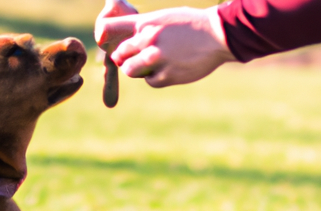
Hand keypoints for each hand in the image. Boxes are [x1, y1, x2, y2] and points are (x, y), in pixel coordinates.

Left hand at [96, 6, 236, 87]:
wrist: (219, 36)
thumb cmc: (192, 26)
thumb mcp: (165, 18)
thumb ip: (144, 29)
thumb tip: (126, 42)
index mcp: (147, 23)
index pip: (112, 27)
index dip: (103, 35)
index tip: (101, 39)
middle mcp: (148, 39)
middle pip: (120, 55)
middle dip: (124, 58)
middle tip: (133, 58)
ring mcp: (157, 59)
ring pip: (130, 71)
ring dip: (136, 70)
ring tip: (150, 65)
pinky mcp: (166, 75)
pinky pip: (150, 81)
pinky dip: (154, 78)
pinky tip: (167, 69)